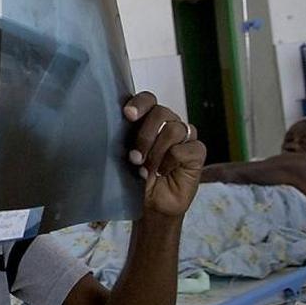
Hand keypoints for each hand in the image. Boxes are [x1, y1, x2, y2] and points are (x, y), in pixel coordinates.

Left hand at [123, 91, 205, 216]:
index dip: (139, 104)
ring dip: (156, 152)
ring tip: (146, 169)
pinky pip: (186, 148)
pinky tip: (164, 171)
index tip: (128, 115)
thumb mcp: (121, 157)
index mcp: (148, 120)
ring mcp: (184, 137)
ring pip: (174, 129)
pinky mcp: (196, 152)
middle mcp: (168, 124)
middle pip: (161, 112)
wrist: (150, 205)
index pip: (148, 99)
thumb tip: (108, 125)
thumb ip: (120, 138)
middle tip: (135, 157)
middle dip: (145, 136)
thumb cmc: (134, 179)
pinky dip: (171, 161)